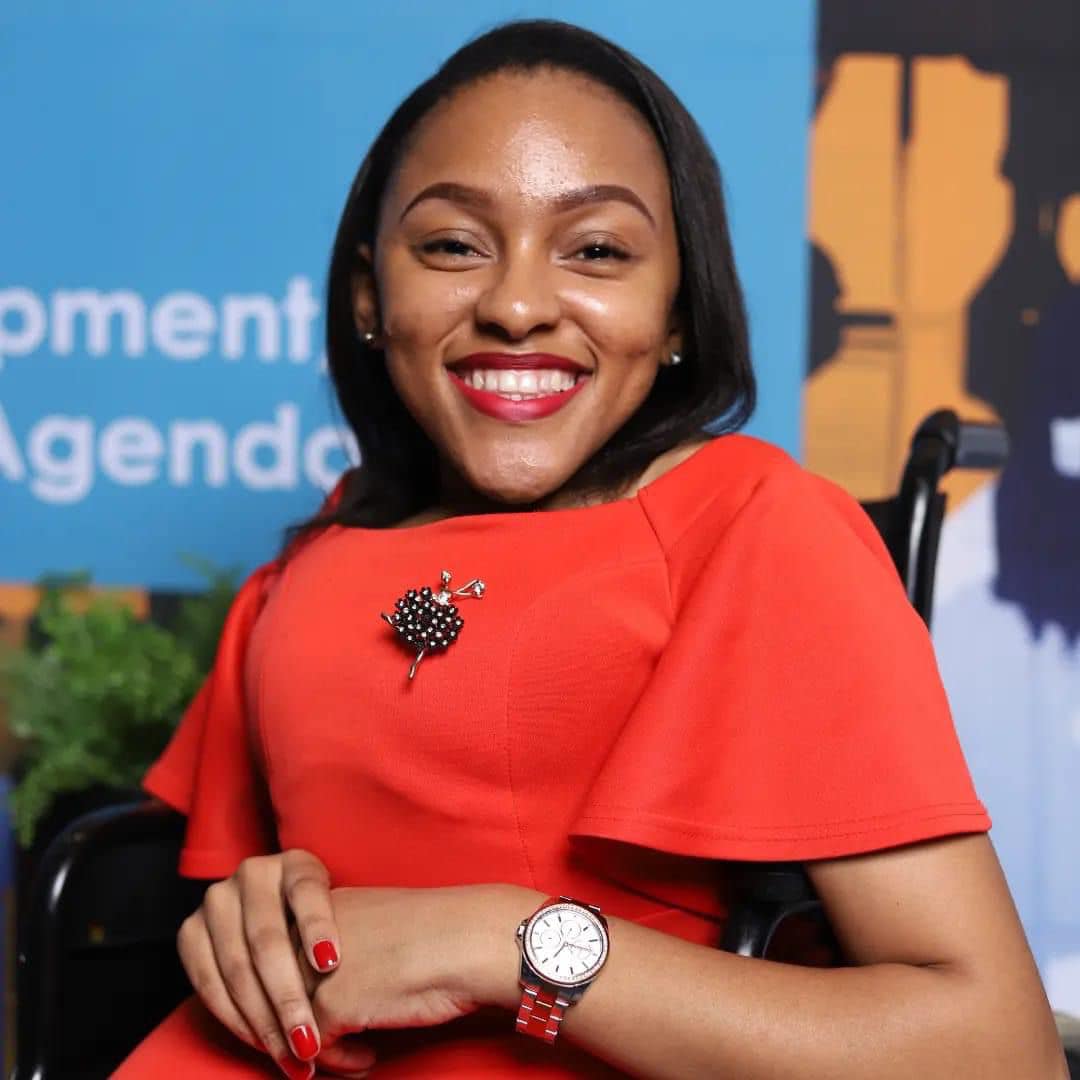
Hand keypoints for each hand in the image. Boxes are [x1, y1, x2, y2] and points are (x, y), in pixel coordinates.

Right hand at [177, 850, 374, 1079]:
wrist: (274, 912)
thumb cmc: (323, 924)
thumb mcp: (341, 912)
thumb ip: (350, 933)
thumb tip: (376, 978)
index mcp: (294, 863)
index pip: (307, 892)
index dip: (317, 926)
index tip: (331, 963)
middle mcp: (252, 875)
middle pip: (267, 940)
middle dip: (288, 997)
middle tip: (310, 1042)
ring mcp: (217, 902)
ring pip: (235, 967)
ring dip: (262, 1019)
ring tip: (290, 1056)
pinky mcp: (191, 933)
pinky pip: (208, 984)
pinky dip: (234, 1018)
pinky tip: (260, 1043)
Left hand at [298, 883, 541, 1062]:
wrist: (470, 938)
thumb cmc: (438, 931)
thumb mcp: (376, 925)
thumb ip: (339, 946)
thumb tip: (321, 991)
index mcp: (318, 905)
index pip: (278, 956)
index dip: (291, 995)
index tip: (311, 1018)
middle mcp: (306, 932)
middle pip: (274, 992)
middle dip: (293, 1028)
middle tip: (320, 1049)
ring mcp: (314, 968)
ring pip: (288, 1025)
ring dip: (316, 1049)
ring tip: (352, 1055)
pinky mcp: (332, 1003)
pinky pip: (316, 1049)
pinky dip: (341, 1062)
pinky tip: (368, 1059)